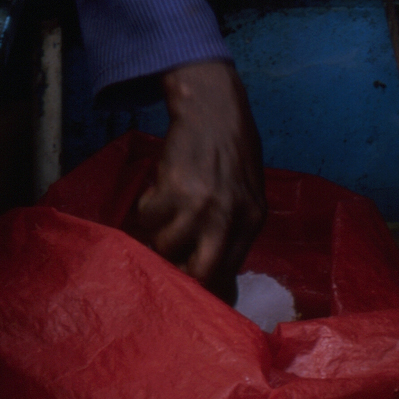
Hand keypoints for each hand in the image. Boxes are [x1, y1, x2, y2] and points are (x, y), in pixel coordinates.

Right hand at [132, 59, 264, 299]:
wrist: (213, 108)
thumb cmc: (231, 150)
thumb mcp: (245, 193)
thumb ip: (233, 230)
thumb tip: (218, 281)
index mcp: (252, 220)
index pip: (229, 274)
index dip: (206, 288)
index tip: (190, 291)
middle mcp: (229, 216)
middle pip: (201, 274)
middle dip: (180, 275)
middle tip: (169, 264)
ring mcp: (200, 204)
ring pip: (165, 246)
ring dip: (157, 235)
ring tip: (164, 215)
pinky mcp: (173, 188)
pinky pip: (147, 216)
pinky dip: (146, 207)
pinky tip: (157, 191)